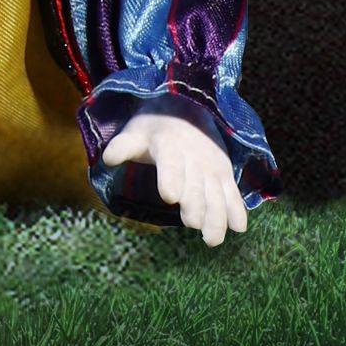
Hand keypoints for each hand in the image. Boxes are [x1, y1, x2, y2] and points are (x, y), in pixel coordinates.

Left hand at [101, 95, 248, 246]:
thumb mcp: (135, 133)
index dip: (171, 179)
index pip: (170, 164)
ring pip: (216, 193)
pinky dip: (237, 208)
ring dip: (216, 216)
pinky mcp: (224, 172)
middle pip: (195, 185)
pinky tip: (238, 228)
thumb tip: (107, 159)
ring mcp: (212, 166)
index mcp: (168, 146)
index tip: (170, 196)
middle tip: (191, 223)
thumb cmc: (154, 128)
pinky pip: (233, 192)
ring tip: (212, 240)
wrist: (186, 106)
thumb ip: (122, 147)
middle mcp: (194, 157)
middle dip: (195, 204)